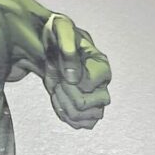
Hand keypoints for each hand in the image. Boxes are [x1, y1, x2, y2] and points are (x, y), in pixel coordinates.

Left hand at [42, 14, 110, 129]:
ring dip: (66, 107)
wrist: (51, 45)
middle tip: (58, 81)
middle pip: (89, 107)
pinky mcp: (88, 110)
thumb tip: (73, 77)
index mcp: (102, 68)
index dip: (69, 81)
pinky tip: (58, 101)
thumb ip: (68, 49)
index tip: (59, 67)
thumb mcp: (61, 29)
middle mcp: (103, 87)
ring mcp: (97, 101)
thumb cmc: (59, 35)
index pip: (88, 86)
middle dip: (67, 95)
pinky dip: (66, 116)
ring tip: (57, 90)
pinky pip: (82, 125)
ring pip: (88, 120)